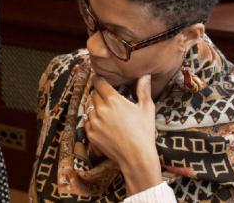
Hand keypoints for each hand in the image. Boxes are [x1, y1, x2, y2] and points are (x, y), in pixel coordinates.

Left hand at [85, 74, 161, 193]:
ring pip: (89, 108)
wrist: (137, 157)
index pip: (99, 83)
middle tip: (107, 98)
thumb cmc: (144, 132)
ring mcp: (94, 122)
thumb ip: (143, 90)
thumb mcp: (146, 109)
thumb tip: (144, 75)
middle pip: (93, 94)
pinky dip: (92, 121)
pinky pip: (87, 122)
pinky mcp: (90, 133)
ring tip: (106, 113)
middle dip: (99, 94)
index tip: (100, 80)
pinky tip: (103, 125)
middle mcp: (101, 109)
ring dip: (95, 108)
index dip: (99, 80)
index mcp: (113, 100)